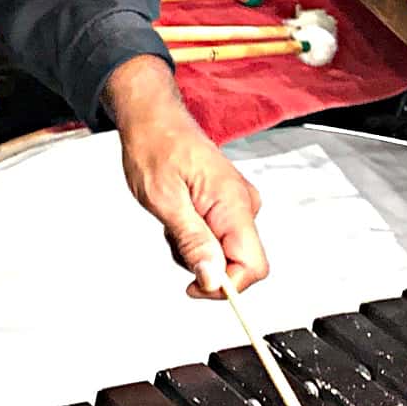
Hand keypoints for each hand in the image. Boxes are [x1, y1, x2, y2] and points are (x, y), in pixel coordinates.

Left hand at [102, 56, 269, 297]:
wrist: (153, 120)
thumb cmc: (155, 148)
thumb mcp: (165, 200)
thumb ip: (193, 242)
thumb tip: (214, 279)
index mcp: (234, 203)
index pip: (253, 266)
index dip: (226, 285)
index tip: (194, 286)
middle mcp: (244, 204)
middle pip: (240, 264)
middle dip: (205, 264)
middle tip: (173, 238)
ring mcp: (237, 204)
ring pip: (225, 253)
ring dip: (195, 249)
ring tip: (172, 218)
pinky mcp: (227, 204)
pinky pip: (218, 237)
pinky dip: (195, 235)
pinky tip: (179, 214)